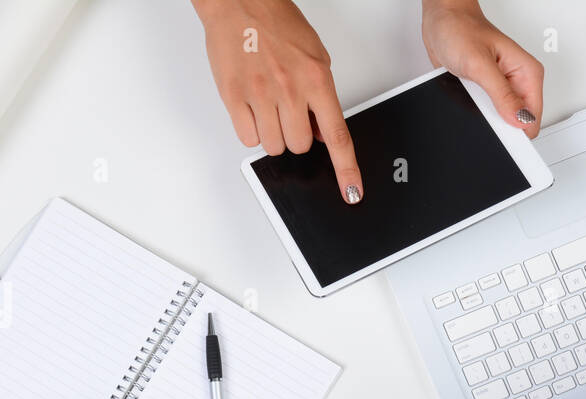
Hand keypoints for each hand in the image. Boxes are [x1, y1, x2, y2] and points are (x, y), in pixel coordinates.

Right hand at [193, 0, 362, 202]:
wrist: (240, 3)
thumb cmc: (277, 24)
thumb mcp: (315, 57)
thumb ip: (322, 97)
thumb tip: (323, 132)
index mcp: (317, 80)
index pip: (337, 136)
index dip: (346, 169)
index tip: (351, 192)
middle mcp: (290, 89)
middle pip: (300, 146)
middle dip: (296, 135)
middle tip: (289, 113)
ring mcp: (261, 95)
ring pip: (274, 146)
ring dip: (273, 134)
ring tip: (269, 106)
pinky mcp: (234, 98)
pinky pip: (248, 137)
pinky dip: (251, 129)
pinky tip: (253, 107)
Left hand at [421, 0, 543, 137]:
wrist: (441, 20)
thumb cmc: (460, 30)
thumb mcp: (480, 64)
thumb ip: (501, 94)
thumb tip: (519, 120)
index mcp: (527, 73)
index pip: (533, 118)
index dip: (519, 133)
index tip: (505, 141)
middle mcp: (517, 82)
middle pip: (517, 123)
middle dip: (500, 127)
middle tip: (483, 115)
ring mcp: (501, 88)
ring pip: (500, 121)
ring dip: (485, 120)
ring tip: (472, 101)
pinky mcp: (486, 92)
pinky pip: (485, 115)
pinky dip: (474, 114)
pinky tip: (466, 101)